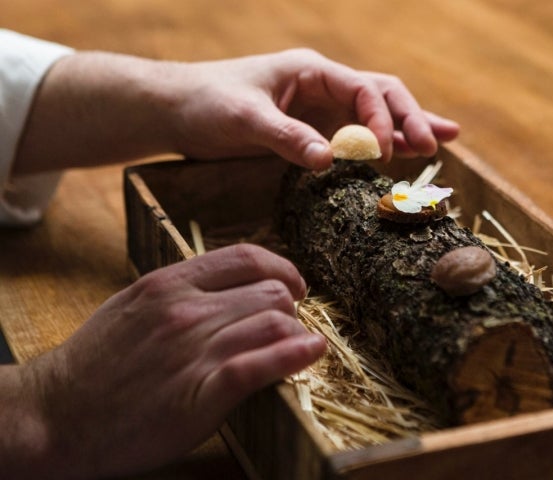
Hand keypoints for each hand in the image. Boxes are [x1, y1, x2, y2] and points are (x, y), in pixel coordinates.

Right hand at [9, 244, 325, 477]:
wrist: (54, 417)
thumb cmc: (93, 364)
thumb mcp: (132, 307)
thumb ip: (179, 292)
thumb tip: (224, 288)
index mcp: (169, 284)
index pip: (245, 257)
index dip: (281, 269)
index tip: (293, 286)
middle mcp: (185, 310)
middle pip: (270, 290)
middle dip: (291, 307)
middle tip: (292, 325)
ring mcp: (194, 350)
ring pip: (274, 320)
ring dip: (297, 333)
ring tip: (297, 346)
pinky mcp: (202, 392)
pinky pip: (261, 363)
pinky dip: (295, 355)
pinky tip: (311, 353)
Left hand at [170, 48, 459, 167]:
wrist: (176, 111)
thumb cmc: (205, 103)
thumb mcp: (243, 118)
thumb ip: (285, 136)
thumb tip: (329, 161)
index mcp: (311, 72)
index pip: (362, 89)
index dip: (381, 119)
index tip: (384, 152)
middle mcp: (322, 88)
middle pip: (381, 96)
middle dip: (410, 118)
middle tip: (437, 144)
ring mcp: (320, 111)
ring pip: (375, 116)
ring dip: (407, 128)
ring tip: (444, 142)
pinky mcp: (312, 133)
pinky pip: (354, 139)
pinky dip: (381, 146)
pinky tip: (402, 155)